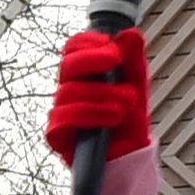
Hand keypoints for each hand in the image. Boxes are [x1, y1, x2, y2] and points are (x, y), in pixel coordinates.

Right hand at [46, 26, 151, 163]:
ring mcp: (62, 113)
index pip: (73, 49)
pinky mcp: (58, 136)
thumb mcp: (136, 88)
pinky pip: (63, 119)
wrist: (130, 159)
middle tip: (115, 58)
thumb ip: (133, 62)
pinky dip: (91, 113)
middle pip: (67, 66)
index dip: (87, 42)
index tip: (110, 43)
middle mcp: (70, 91)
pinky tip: (113, 116)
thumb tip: (130, 34)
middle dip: (92, 58)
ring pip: (68, 92)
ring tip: (127, 100)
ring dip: (101, 92)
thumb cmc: (128, 123)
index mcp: (84, 75)